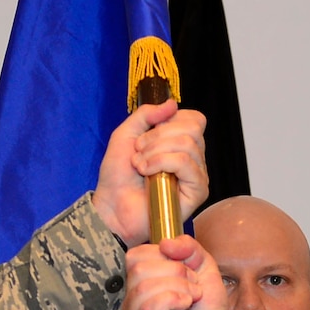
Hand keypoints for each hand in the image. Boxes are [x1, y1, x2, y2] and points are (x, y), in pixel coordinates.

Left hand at [93, 99, 210, 244]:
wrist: (111, 205)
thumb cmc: (118, 175)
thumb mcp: (126, 134)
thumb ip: (146, 114)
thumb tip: (173, 104)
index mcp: (181, 143)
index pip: (194, 119)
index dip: (169, 121)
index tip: (145, 136)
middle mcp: (194, 158)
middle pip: (192, 128)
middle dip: (158, 136)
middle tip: (139, 152)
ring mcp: (197, 175)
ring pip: (187, 144)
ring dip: (155, 151)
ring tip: (140, 166)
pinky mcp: (197, 191)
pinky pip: (186, 163)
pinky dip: (162, 162)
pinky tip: (148, 174)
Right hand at [123, 238, 237, 309]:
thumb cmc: (207, 305)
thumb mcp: (203, 265)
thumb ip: (188, 247)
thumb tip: (165, 243)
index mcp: (141, 280)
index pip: (135, 255)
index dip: (164, 256)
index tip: (187, 269)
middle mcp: (131, 298)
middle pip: (139, 270)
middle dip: (175, 272)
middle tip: (194, 286)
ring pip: (143, 289)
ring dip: (177, 288)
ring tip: (192, 297)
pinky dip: (169, 301)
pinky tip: (184, 304)